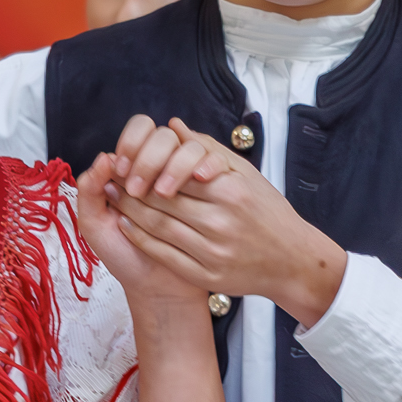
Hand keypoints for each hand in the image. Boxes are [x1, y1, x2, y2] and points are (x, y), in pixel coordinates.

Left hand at [102, 116, 347, 326]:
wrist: (291, 261)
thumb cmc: (267, 211)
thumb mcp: (245, 173)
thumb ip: (207, 149)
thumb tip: (173, 126)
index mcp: (231, 191)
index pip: (174, 173)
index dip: (144, 167)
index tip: (125, 162)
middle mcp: (221, 221)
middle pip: (161, 200)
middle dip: (130, 188)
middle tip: (110, 178)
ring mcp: (212, 251)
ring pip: (157, 227)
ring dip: (128, 211)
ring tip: (112, 197)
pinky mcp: (205, 275)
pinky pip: (162, 253)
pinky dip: (139, 238)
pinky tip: (126, 225)